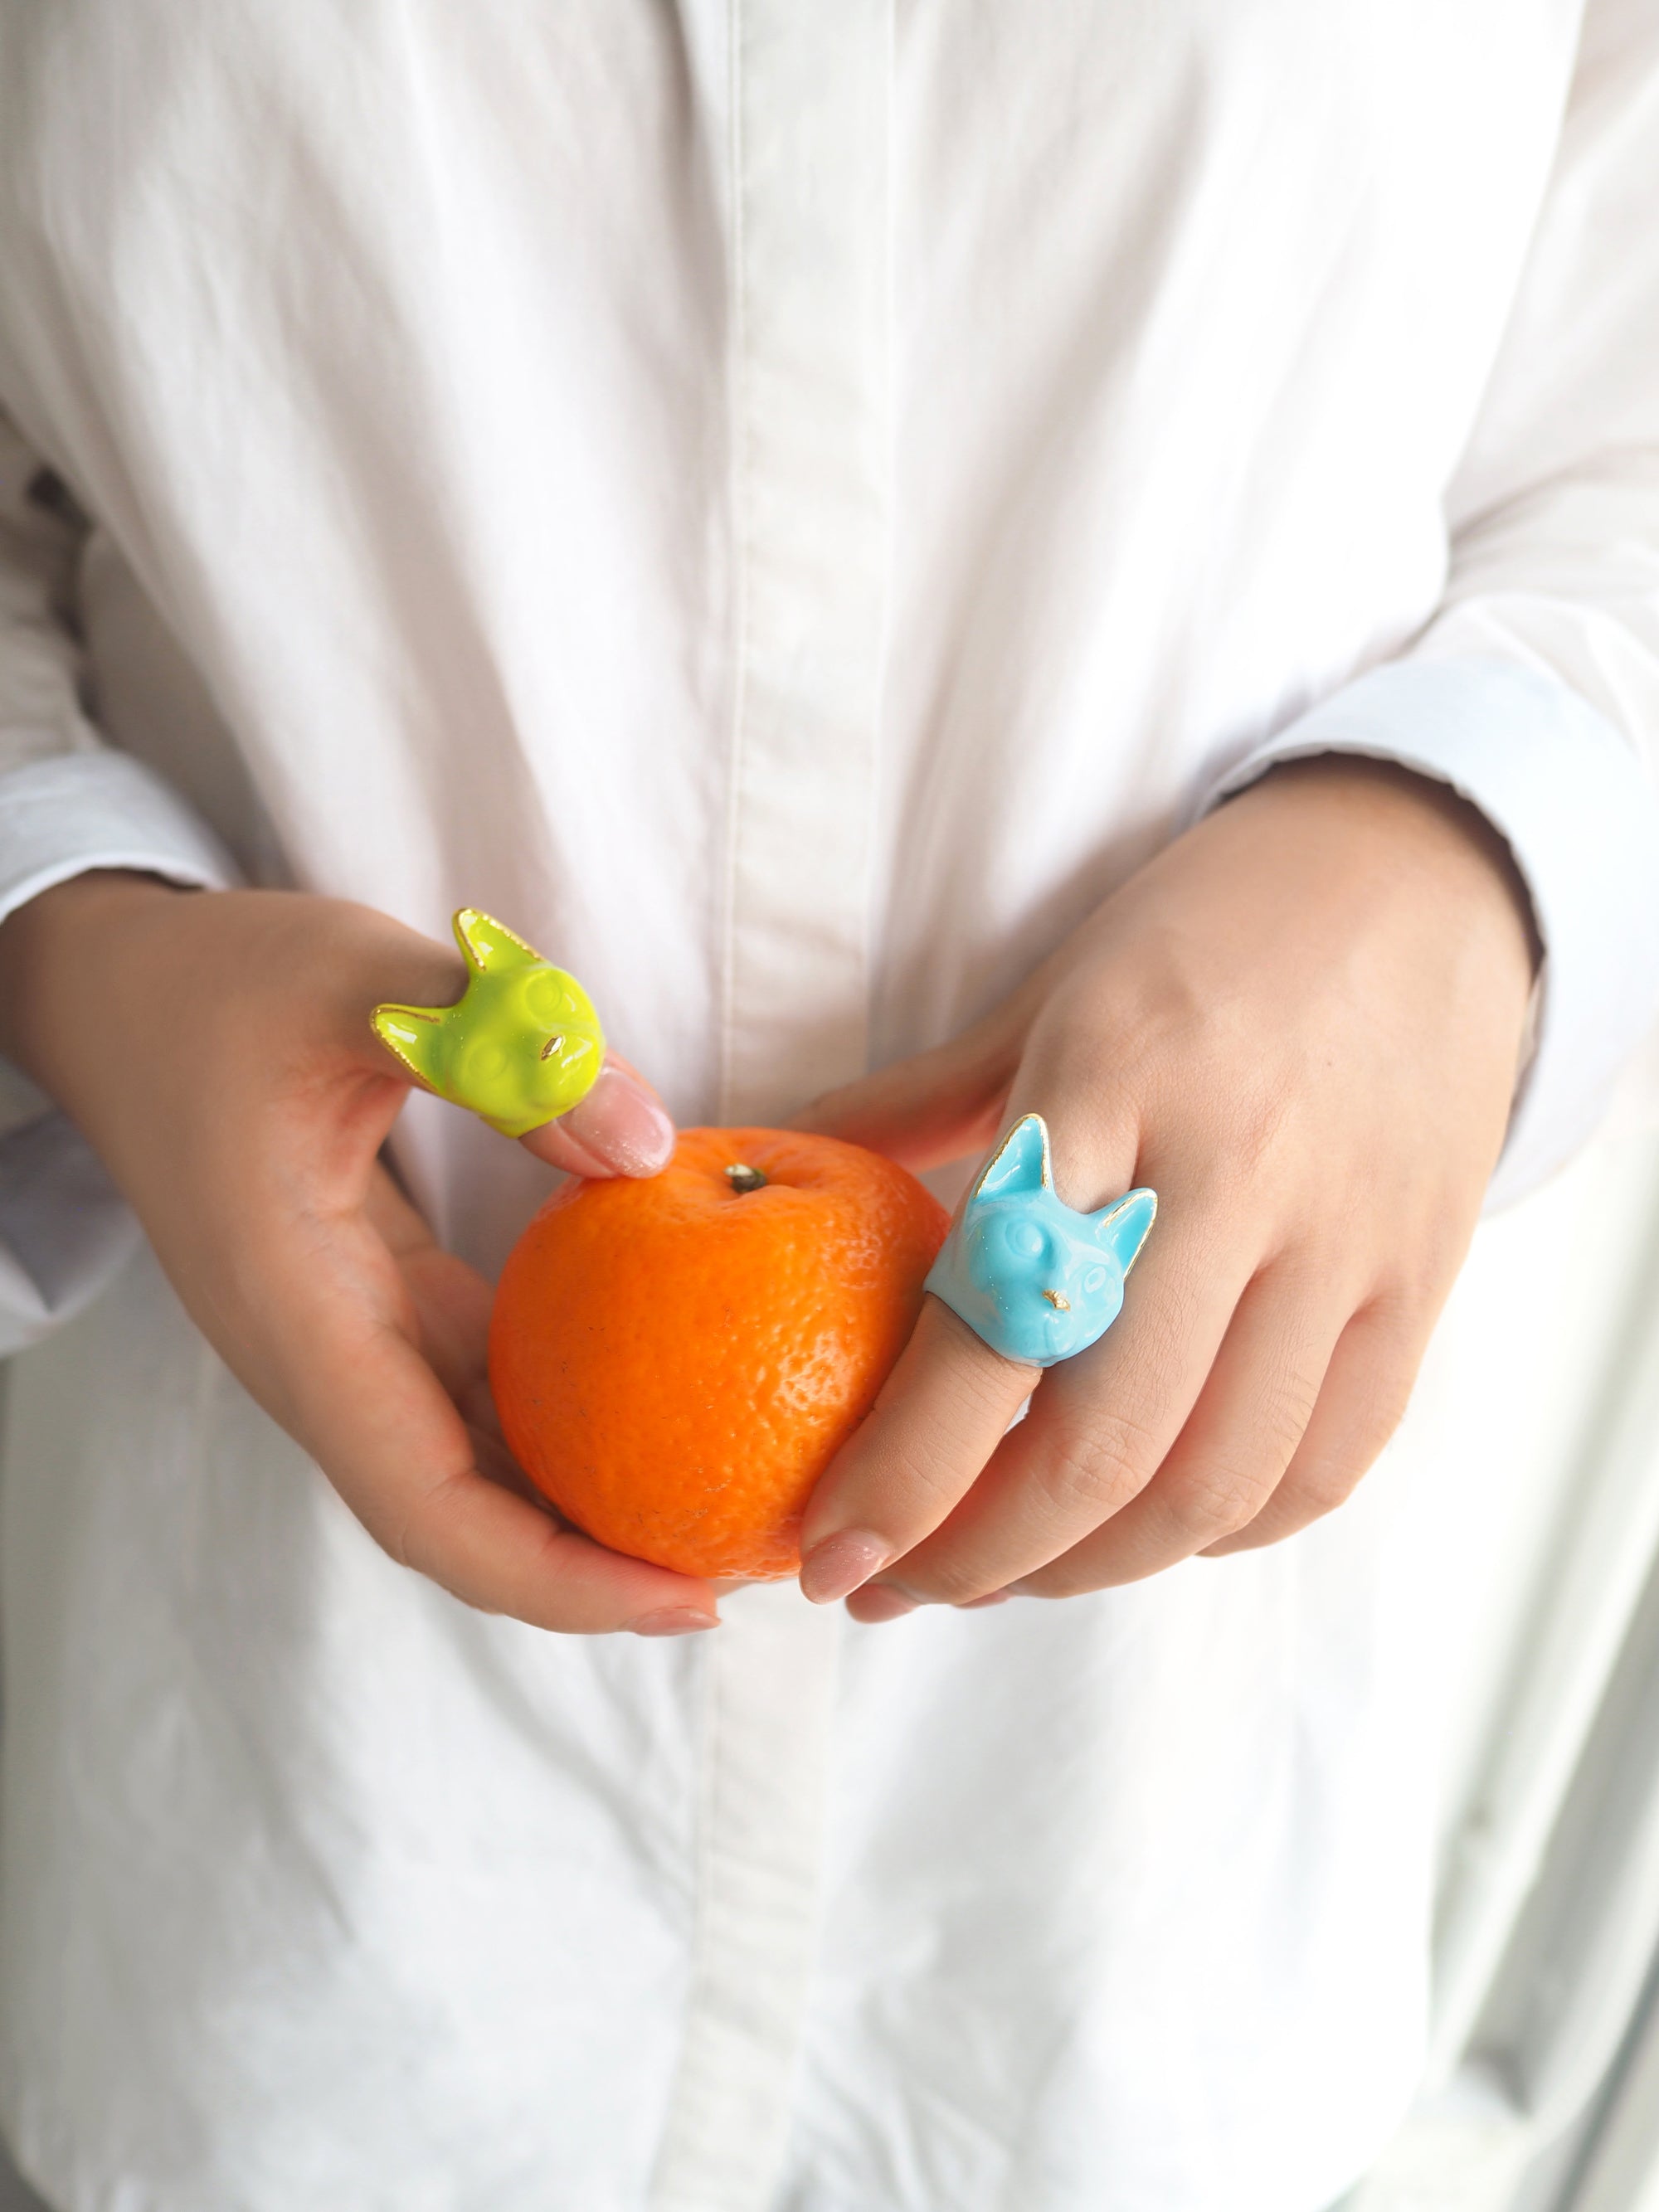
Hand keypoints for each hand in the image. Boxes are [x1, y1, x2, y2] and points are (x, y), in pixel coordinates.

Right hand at [0, 875, 718, 1635]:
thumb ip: (505, 1053)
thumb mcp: (367, 984)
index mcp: (297, 1314)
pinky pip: (467, 1395)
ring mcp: (339, 1340)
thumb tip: (653, 1149)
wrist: (115, 989)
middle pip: (453, 1520)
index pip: (424, 1506)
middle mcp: (314, 1356)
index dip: (554, 1578)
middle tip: (737, 1571)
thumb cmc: (222, 980)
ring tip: (711, 1511)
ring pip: (460, 1469)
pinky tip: (651, 1402)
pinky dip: (553, 1421)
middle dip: (587, 1574)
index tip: (683, 1601)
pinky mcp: (369, 1305)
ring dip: (573, 1508)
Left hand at [793, 759, 1537, 1619]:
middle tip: (891, 1586)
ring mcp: (1345, 1240)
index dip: (902, 1469)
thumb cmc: (1205, 933)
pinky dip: (1219, 1531)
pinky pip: (1324, 1464)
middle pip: (1104, 1444)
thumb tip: (774, 1159)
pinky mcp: (1422, 1283)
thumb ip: (919, 1098)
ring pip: (1215, 1483)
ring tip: (1001, 1574)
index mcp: (1115, 1080)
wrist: (1421, 880)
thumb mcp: (1048, 991)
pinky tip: (1143, 1527)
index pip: (993, 1321)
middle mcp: (1237, 1171)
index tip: (826, 1548)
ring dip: (1088, 1570)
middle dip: (976, 1559)